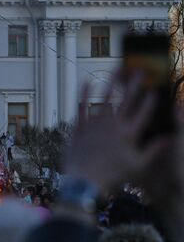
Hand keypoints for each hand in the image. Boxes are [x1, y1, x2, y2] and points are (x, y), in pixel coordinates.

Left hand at [65, 71, 172, 191]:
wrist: (86, 180)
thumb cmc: (114, 176)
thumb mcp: (139, 165)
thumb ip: (155, 150)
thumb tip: (171, 138)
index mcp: (130, 134)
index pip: (144, 113)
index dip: (149, 100)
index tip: (154, 89)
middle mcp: (114, 125)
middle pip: (127, 100)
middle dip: (135, 84)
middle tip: (140, 71)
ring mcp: (96, 123)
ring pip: (105, 98)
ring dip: (111, 82)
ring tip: (117, 69)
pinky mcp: (80, 126)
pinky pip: (81, 105)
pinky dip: (84, 93)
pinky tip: (87, 81)